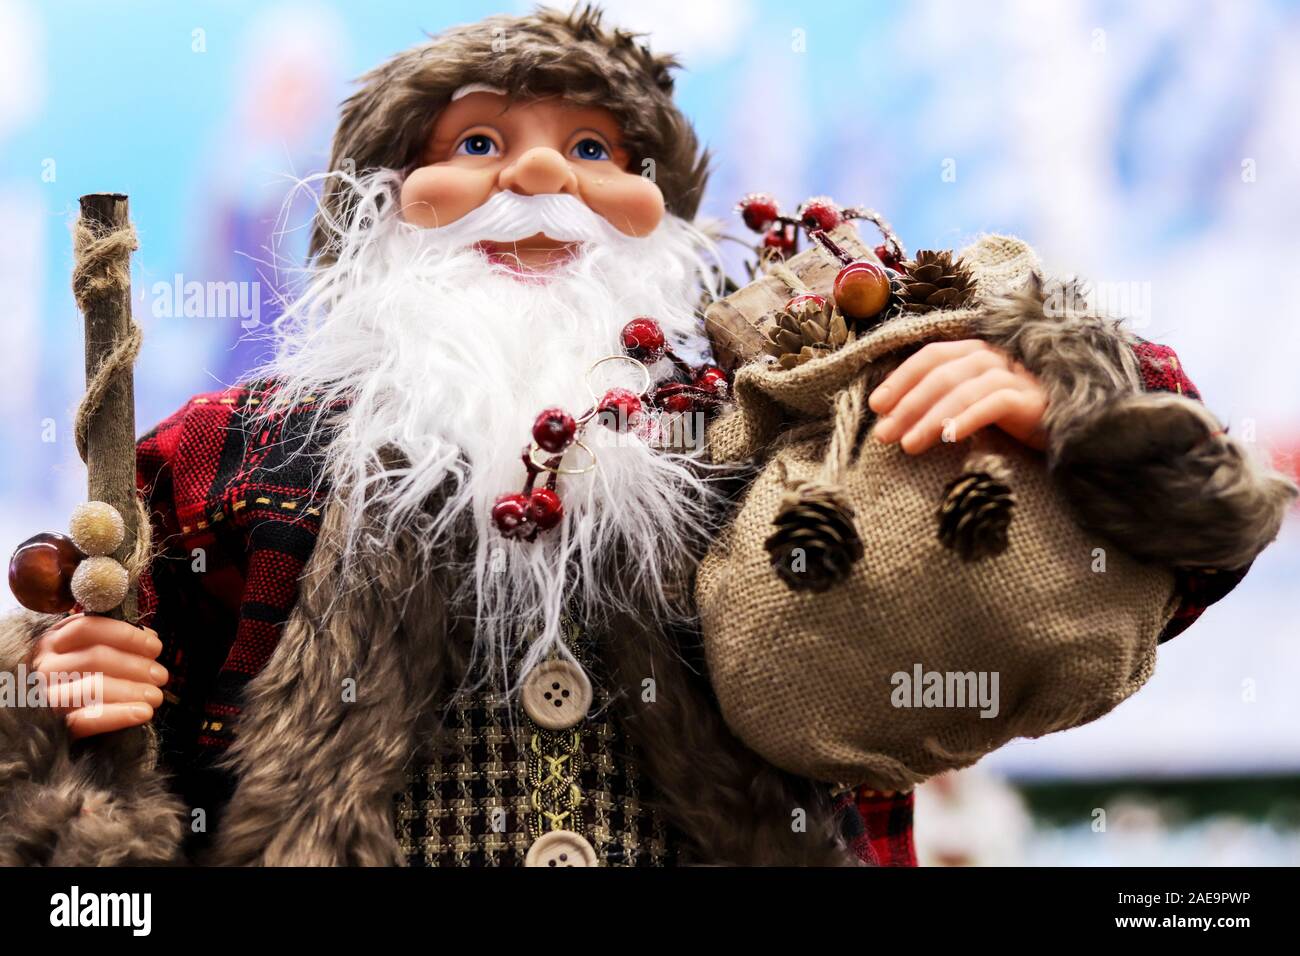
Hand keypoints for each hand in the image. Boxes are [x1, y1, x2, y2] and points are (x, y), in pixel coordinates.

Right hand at [28, 613, 167, 739]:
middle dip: (135, 666)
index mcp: (54, 641)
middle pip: (94, 658)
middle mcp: (44, 665)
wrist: (51, 726)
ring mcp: (45, 695)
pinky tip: (142, 713)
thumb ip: (115, 641)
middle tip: (161, 676)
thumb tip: (150, 637)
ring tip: (156, 696)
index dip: (125, 635)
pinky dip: (118, 716)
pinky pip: (85, 720)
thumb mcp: (90, 651)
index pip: (88, 628)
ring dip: (132, 690)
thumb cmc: (81, 678)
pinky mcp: (53, 724)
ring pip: (93, 687)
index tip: (155, 646)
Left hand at [868, 340, 1047, 453]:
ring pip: (961, 390)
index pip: (930, 356)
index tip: (876, 406)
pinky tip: (947, 438)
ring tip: (907, 445)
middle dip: (907, 405)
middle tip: (883, 435)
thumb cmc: (1012, 420)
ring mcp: (1013, 376)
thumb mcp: (971, 406)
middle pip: (941, 374)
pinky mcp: (1030, 398)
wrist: (1071, 430)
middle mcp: (992, 358)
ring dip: (929, 418)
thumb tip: (893, 417)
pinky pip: (992, 404)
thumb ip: (942, 402)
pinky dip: (966, 419)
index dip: (900, 379)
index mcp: (974, 353)